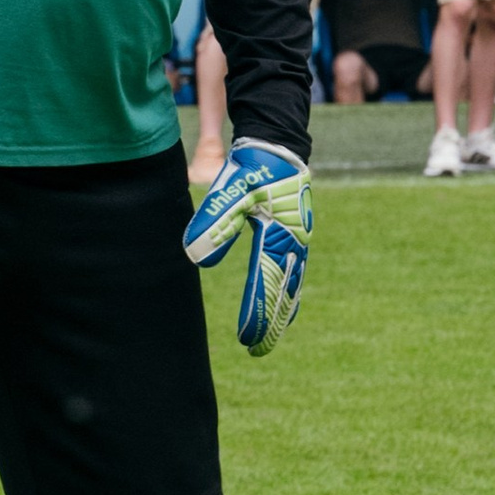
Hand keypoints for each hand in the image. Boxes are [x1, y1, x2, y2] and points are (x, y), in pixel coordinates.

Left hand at [184, 142, 311, 358]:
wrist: (277, 144)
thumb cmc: (254, 167)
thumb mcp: (230, 191)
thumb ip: (215, 222)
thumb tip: (196, 259)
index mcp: (279, 234)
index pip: (265, 283)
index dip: (256, 312)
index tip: (246, 339)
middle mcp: (294, 241)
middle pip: (283, 290)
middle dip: (270, 321)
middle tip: (257, 351)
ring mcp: (298, 239)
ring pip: (291, 283)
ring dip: (280, 311)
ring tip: (271, 337)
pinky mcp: (294, 234)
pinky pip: (293, 271)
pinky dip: (288, 292)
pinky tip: (284, 305)